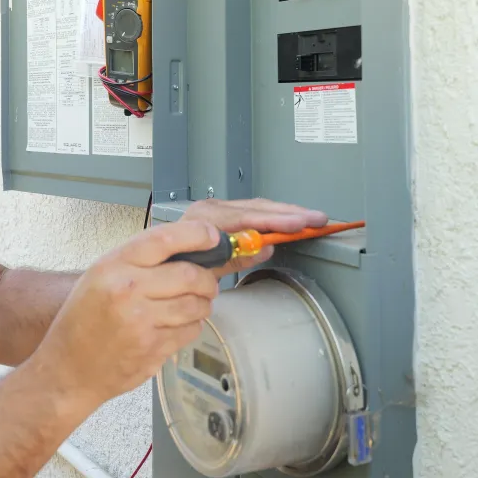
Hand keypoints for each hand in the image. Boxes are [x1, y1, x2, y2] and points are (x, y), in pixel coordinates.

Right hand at [33, 220, 222, 408]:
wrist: (67, 370)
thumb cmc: (82, 321)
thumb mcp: (99, 277)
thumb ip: (137, 261)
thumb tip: (185, 249)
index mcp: (113, 266)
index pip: (164, 239)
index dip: (196, 234)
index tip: (212, 236)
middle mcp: (128, 290)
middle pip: (189, 275)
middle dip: (207, 279)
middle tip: (207, 284)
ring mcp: (141, 322)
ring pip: (195, 305)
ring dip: (203, 305)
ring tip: (195, 306)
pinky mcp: (152, 349)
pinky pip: (189, 331)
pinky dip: (191, 327)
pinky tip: (177, 326)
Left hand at [179, 197, 328, 275]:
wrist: (160, 265)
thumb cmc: (178, 267)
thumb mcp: (206, 270)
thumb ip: (234, 258)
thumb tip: (264, 248)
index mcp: (204, 220)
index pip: (247, 217)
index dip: (276, 220)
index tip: (299, 224)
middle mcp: (211, 208)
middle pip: (257, 207)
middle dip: (290, 213)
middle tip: (317, 219)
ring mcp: (216, 208)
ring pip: (258, 206)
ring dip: (286, 212)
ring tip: (311, 218)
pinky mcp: (223, 212)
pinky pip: (253, 210)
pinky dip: (274, 214)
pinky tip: (291, 219)